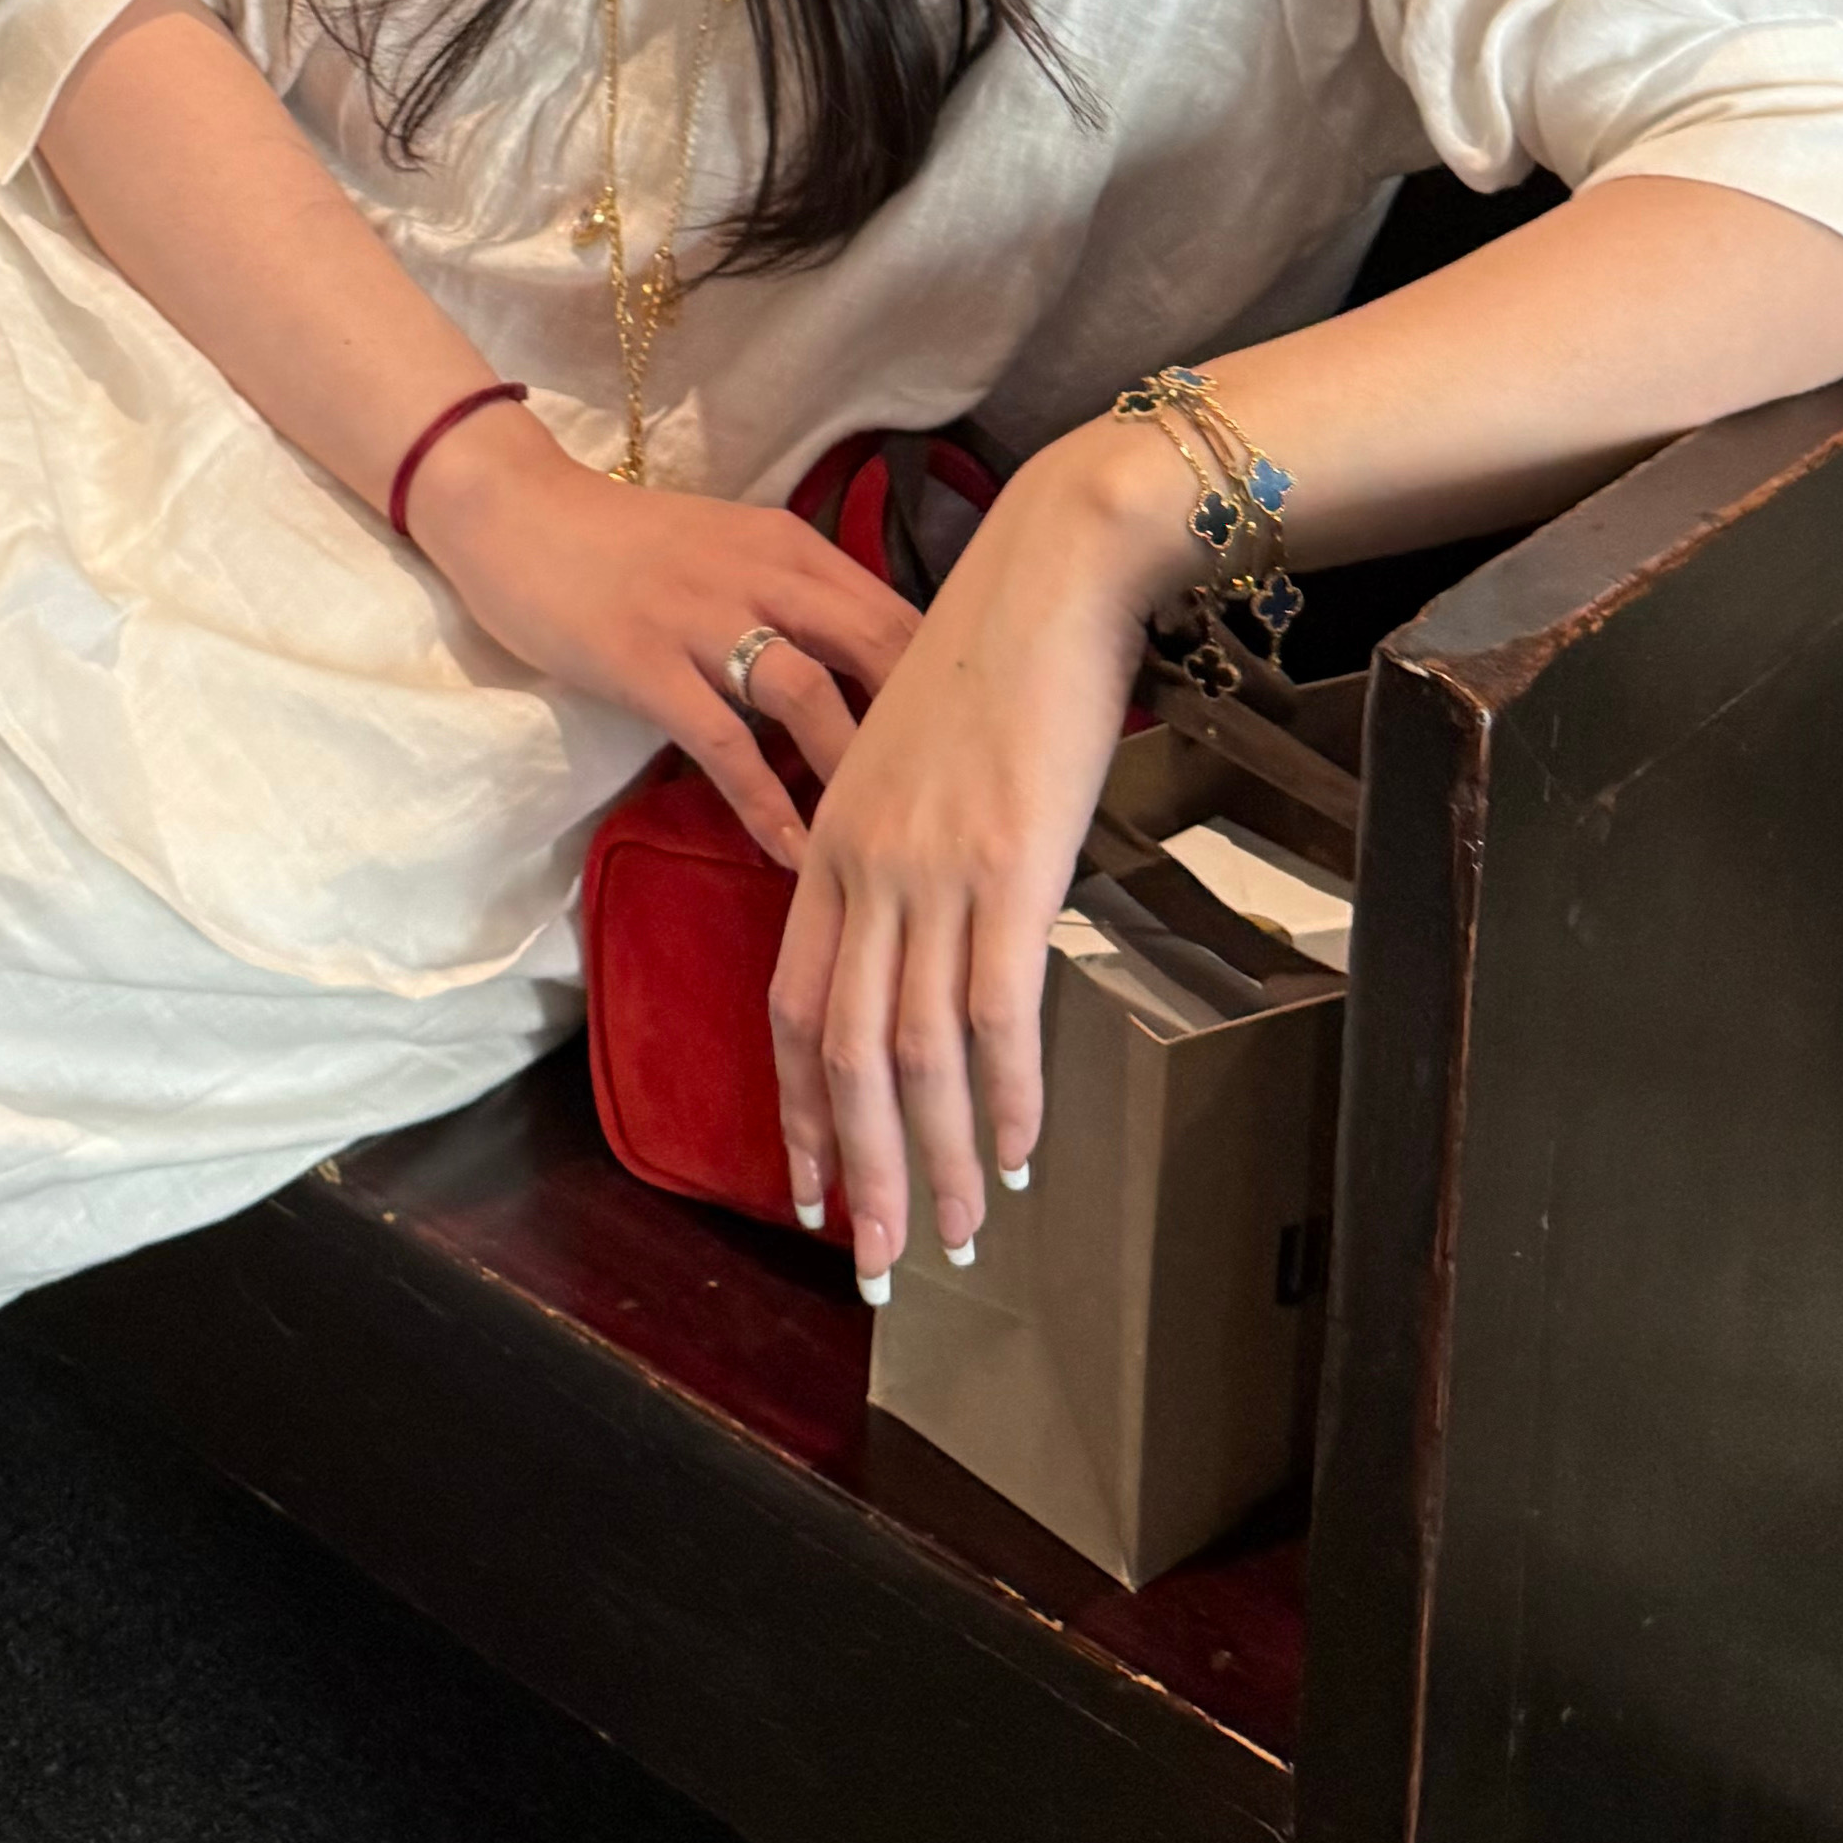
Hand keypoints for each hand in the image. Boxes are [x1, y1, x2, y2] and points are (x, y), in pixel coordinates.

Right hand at [408, 416, 917, 870]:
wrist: (516, 510)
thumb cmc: (625, 542)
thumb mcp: (729, 551)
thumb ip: (794, 598)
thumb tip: (869, 674)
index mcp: (790, 544)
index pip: (898, 611)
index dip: (950, 682)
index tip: (989, 751)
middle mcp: (761, 572)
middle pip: (876, 648)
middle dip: (928, 732)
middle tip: (962, 814)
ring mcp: (701, 616)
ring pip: (809, 695)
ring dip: (854, 775)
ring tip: (888, 848)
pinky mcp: (645, 661)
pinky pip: (723, 741)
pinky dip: (765, 801)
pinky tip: (791, 854)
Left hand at [768, 444, 1156, 1293]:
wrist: (1048, 576)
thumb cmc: (992, 663)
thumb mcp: (916, 764)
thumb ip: (906, 857)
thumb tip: (934, 946)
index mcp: (833, 841)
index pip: (794, 1003)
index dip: (800, 1110)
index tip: (813, 1192)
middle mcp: (865, 866)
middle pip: (844, 1051)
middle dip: (860, 1172)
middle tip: (876, 1265)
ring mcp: (933, 870)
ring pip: (916, 1052)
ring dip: (940, 1159)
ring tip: (957, 1237)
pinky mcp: (1008, 867)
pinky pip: (995, 1011)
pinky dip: (1009, 1095)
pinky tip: (1023, 1154)